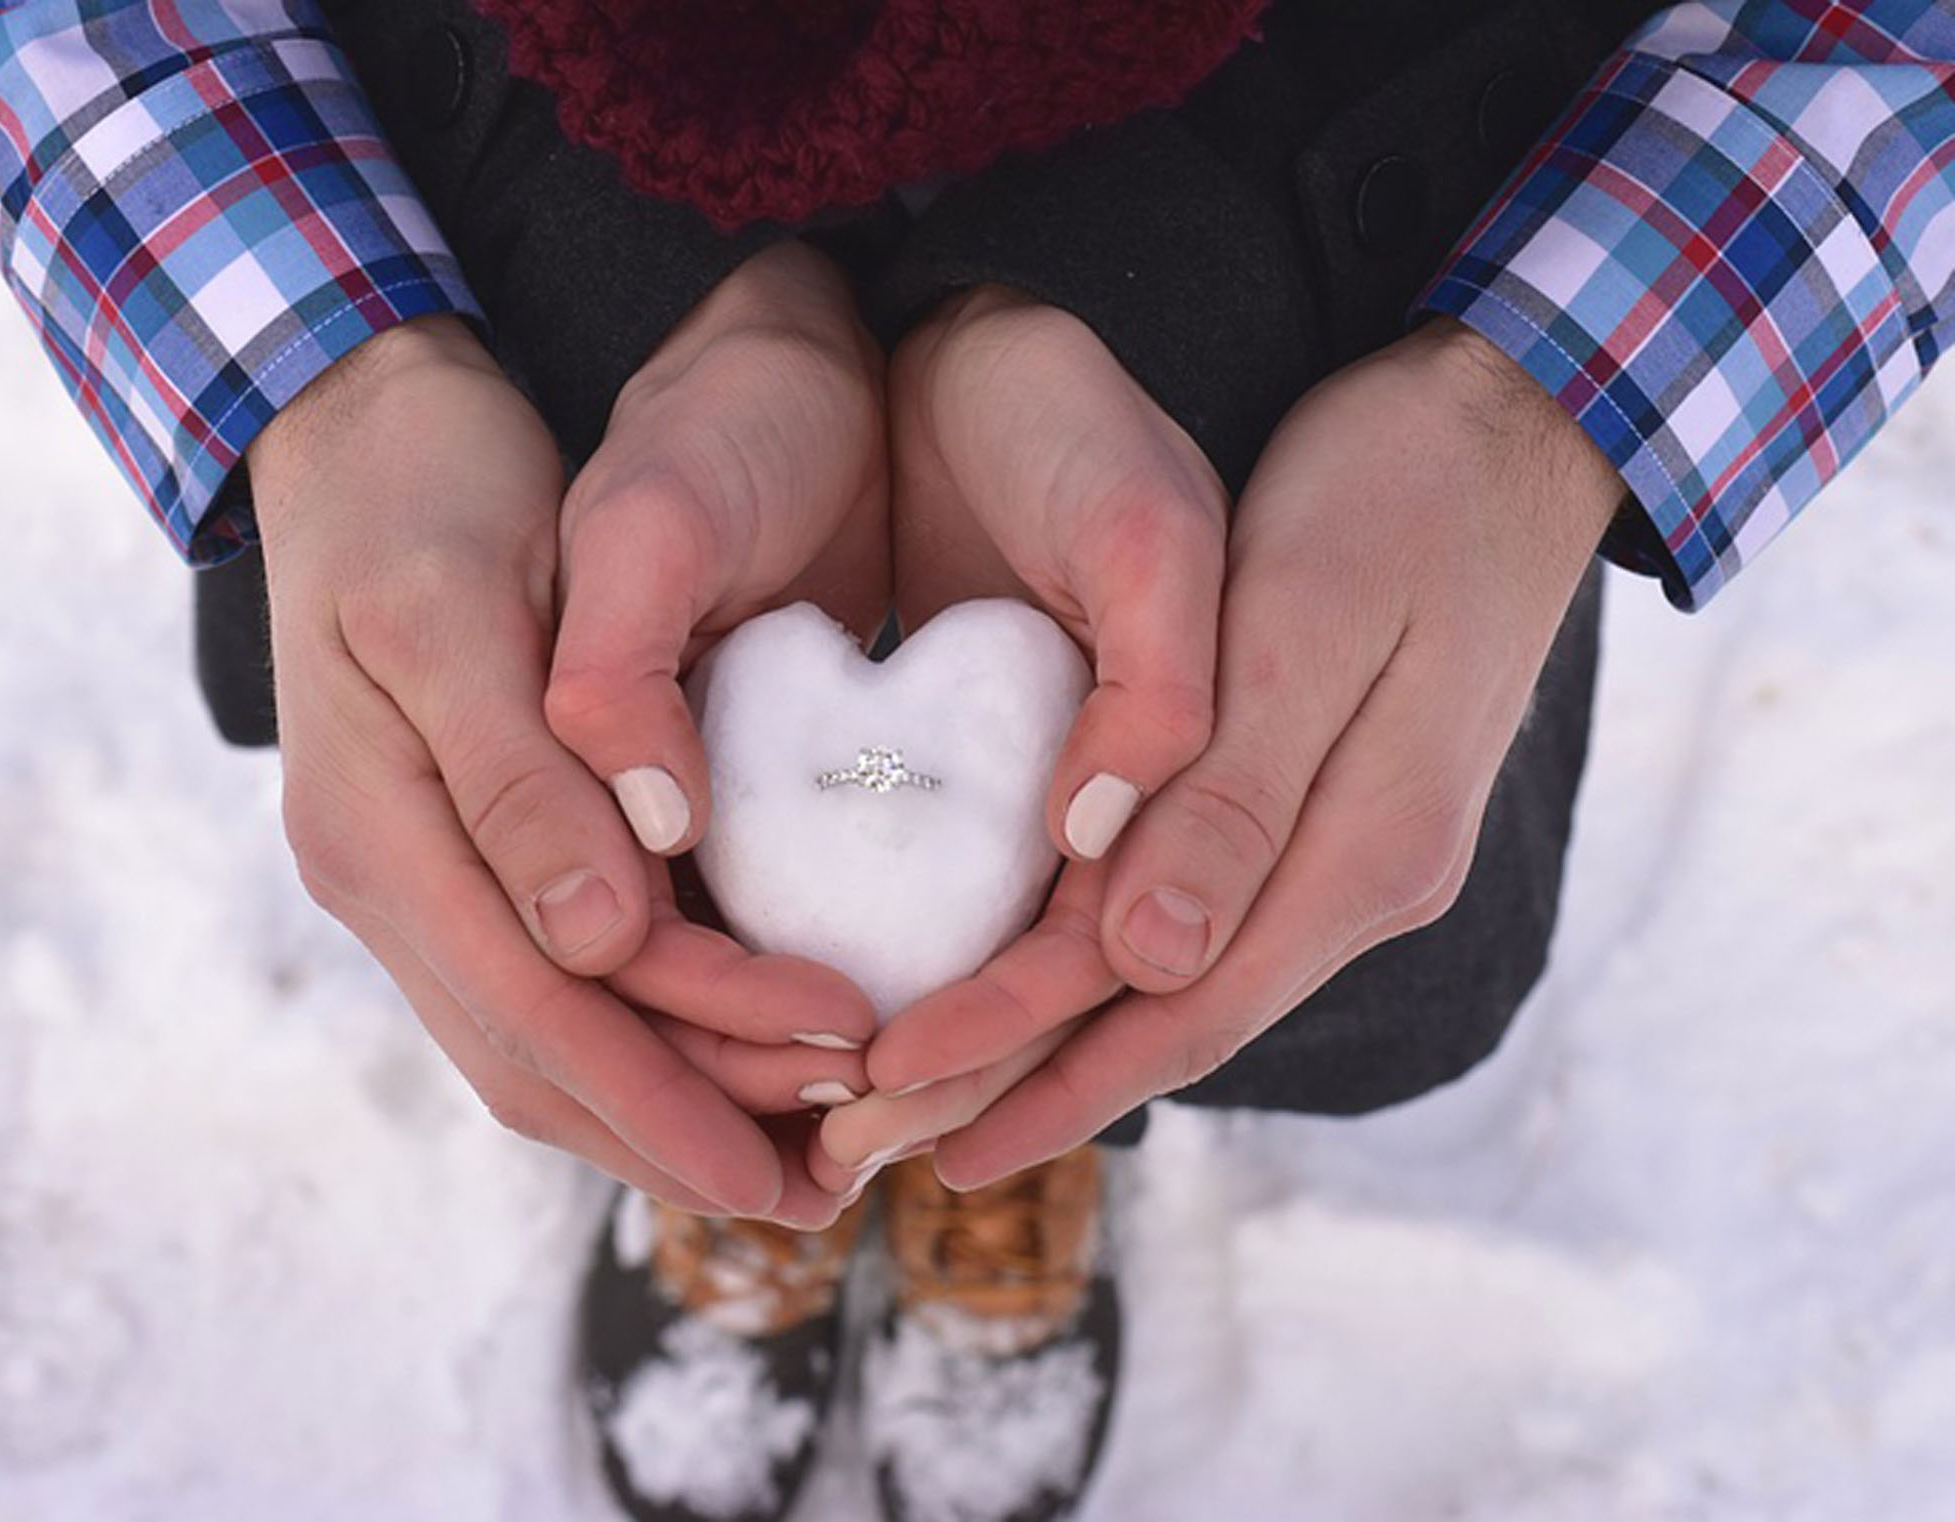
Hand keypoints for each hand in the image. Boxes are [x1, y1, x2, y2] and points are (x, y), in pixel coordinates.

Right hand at [251, 310, 865, 1227]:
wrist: (365, 415)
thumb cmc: (421, 485)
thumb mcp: (461, 606)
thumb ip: (520, 777)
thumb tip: (597, 947)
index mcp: (378, 834)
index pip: (539, 1010)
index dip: (672, 1086)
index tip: (803, 1134)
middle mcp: (392, 881)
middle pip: (542, 1059)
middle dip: (684, 1131)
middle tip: (828, 1188)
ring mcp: (423, 873)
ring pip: (546, 1042)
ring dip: (673, 1102)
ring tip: (803, 1149)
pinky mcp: (467, 850)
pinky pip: (554, 983)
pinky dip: (649, 1034)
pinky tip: (734, 1050)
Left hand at [853, 317, 1624, 1188]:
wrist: (1514, 422)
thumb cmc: (1402, 494)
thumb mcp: (1310, 624)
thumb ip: (1238, 797)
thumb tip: (1148, 964)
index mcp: (1363, 852)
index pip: (1178, 1008)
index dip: (1035, 1069)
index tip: (899, 1107)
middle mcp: (1360, 880)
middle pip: (1170, 1021)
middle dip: (1020, 1086)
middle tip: (875, 1141)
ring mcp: (1348, 850)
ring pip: (1178, 981)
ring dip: (1052, 1044)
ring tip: (926, 1093)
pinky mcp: (1322, 807)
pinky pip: (1198, 918)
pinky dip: (1102, 966)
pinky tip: (1029, 981)